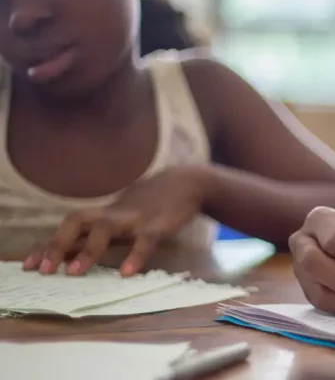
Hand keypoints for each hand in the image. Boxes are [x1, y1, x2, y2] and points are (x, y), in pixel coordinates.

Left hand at [22, 165, 209, 275]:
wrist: (185, 183)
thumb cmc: (149, 207)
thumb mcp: (119, 220)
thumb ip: (95, 237)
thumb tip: (64, 257)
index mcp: (102, 216)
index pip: (67, 229)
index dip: (46, 246)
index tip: (27, 267)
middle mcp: (112, 215)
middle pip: (77, 221)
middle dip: (57, 244)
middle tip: (45, 271)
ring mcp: (134, 219)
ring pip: (105, 228)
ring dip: (88, 250)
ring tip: (75, 273)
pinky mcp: (159, 225)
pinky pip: (145, 240)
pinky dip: (135, 256)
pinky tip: (127, 273)